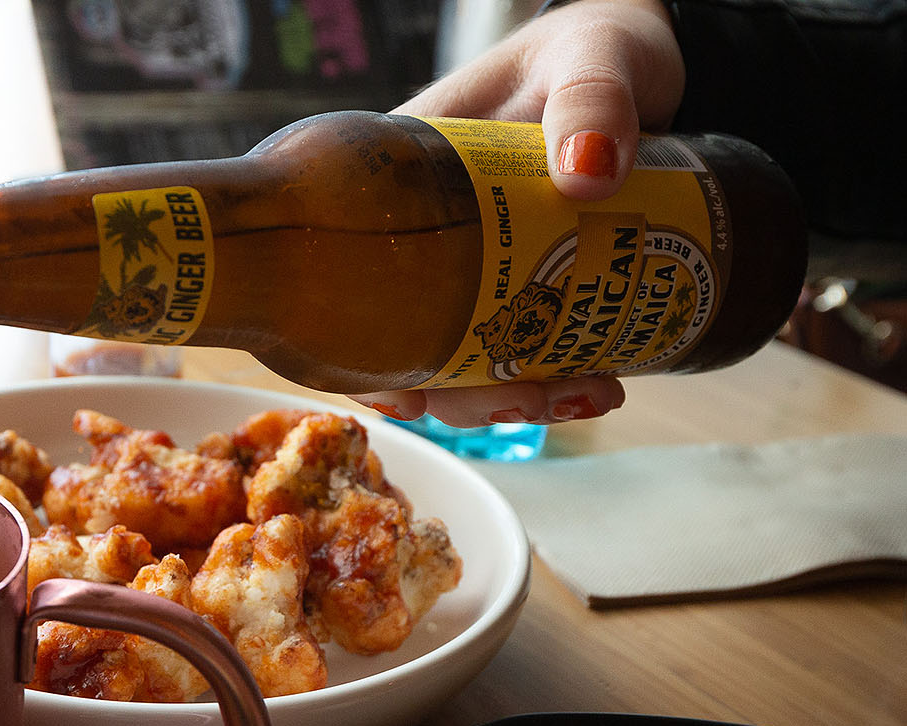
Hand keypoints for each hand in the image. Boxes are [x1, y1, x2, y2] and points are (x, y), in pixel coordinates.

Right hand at [353, 0, 682, 427]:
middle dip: (465, 393)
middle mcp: (429, 238)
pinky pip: (523, 350)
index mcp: (406, 182)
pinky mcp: (524, 289)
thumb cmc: (596, 48)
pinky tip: (601, 385)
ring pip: (468, 359)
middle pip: (412, 342)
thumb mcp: (592, 57)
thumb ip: (590, 97)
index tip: (403, 396)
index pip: (353, 276)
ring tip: (588, 394)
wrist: (651, 67)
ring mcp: (476, 271)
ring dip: (517, 395)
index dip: (362, 354)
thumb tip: (589, 169)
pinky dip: (558, 379)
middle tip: (531, 399)